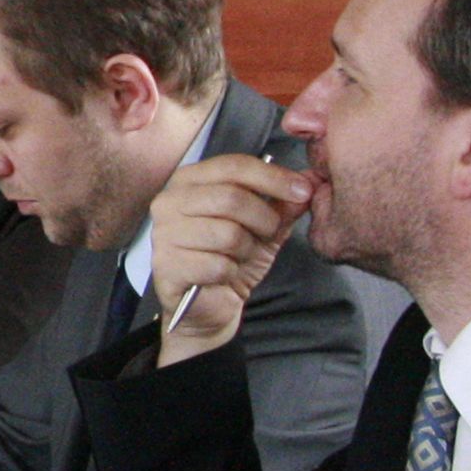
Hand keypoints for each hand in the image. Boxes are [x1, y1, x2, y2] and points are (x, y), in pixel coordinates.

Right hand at [149, 153, 312, 363]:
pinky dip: (230, 272)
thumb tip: (307, 185)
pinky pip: (217, 264)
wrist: (208, 305)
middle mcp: (169, 201)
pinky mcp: (166, 265)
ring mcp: (163, 233)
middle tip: (268, 234)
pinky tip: (223, 274)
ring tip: (239, 256)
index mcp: (189, 180)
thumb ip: (283, 205)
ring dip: (246, 250)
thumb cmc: (229, 258)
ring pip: (228, 233)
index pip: (234, 165)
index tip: (303, 190)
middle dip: (264, 219)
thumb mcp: (263, 227)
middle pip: (232, 197)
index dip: (273, 177)